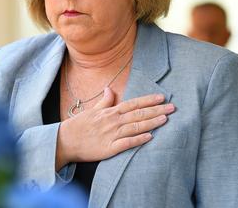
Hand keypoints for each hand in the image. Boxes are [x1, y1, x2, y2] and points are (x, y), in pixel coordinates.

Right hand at [55, 88, 173, 169]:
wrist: (64, 141)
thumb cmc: (78, 126)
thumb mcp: (91, 110)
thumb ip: (104, 101)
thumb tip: (109, 89)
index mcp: (109, 112)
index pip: (133, 103)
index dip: (148, 100)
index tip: (162, 97)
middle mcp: (113, 121)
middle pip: (138, 114)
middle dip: (157, 110)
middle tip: (173, 107)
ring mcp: (111, 135)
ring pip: (135, 127)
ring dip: (152, 122)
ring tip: (166, 119)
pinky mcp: (109, 148)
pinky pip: (126, 143)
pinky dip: (138, 139)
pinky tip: (150, 136)